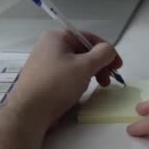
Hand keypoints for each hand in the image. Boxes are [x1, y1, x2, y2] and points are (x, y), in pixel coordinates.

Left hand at [4, 30, 122, 130]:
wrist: (30, 111)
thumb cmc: (57, 84)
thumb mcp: (85, 66)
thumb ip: (102, 54)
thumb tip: (109, 50)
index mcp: (57, 37)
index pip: (89, 37)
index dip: (106, 50)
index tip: (118, 66)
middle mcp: (50, 46)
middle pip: (83, 51)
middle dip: (100, 64)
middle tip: (109, 80)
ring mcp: (46, 63)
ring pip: (76, 64)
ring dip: (92, 73)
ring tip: (100, 86)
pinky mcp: (45, 78)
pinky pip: (68, 74)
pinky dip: (79, 80)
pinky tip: (83, 90)